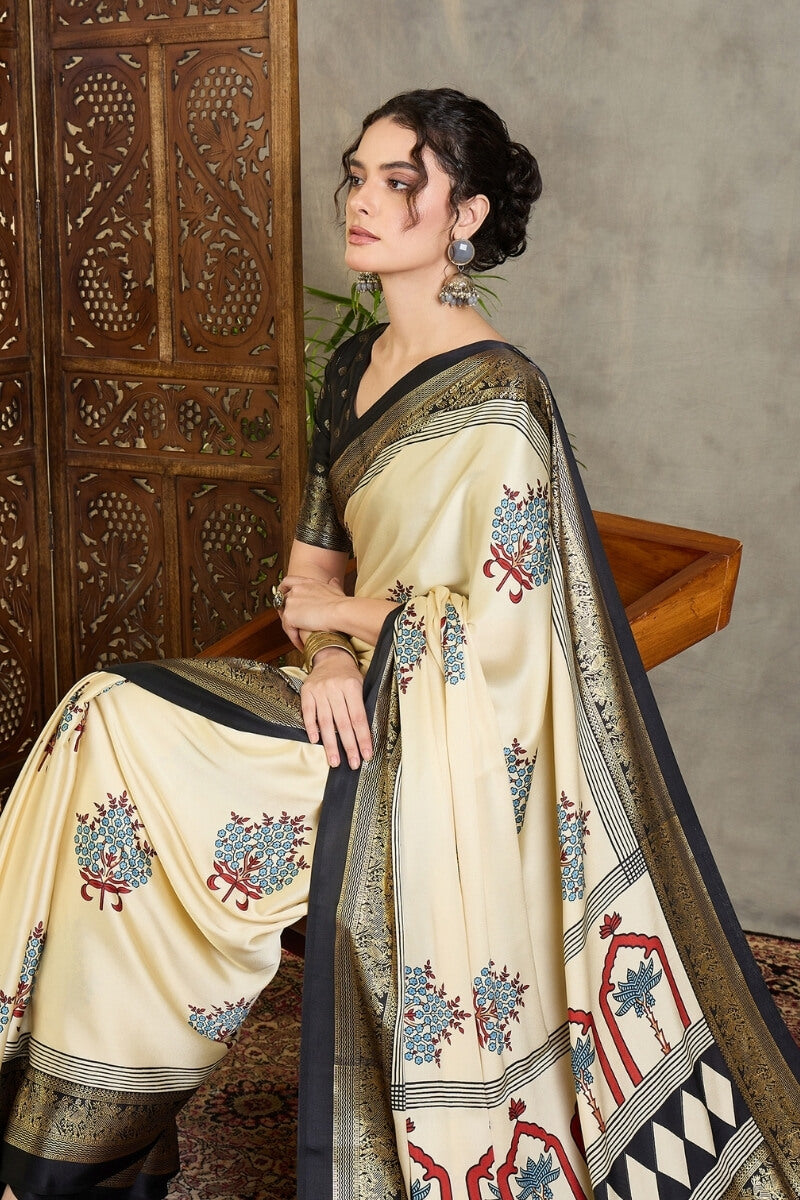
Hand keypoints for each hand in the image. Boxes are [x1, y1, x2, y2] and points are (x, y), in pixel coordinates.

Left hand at [278, 574, 346, 651]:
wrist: (341, 612)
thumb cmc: (342, 604)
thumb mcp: (335, 590)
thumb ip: (332, 585)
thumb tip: (334, 581)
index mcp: (306, 582)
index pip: (288, 582)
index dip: (283, 588)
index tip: (283, 594)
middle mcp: (296, 590)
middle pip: (282, 600)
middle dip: (285, 612)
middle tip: (294, 625)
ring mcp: (291, 602)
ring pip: (284, 618)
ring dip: (291, 628)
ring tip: (300, 640)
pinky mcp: (289, 616)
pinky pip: (288, 630)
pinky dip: (295, 639)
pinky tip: (303, 646)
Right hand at [300, 647, 371, 769]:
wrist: (330, 657)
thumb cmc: (349, 676)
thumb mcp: (361, 685)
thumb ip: (361, 707)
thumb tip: (365, 737)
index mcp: (352, 686)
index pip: (359, 718)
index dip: (363, 738)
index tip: (366, 755)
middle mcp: (335, 688)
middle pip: (343, 723)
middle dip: (349, 746)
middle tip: (352, 764)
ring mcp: (319, 690)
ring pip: (325, 721)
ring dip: (330, 744)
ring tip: (334, 761)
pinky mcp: (306, 691)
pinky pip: (308, 713)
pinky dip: (311, 728)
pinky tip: (316, 741)